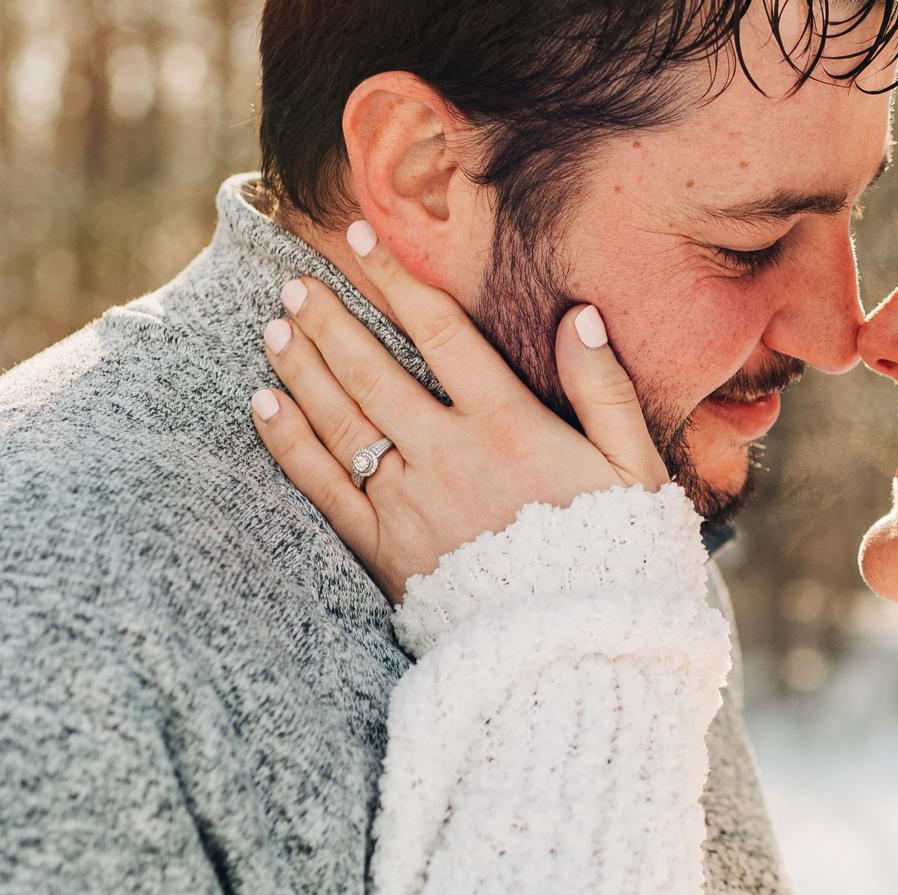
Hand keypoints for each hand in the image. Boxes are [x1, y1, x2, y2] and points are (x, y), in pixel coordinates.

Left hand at [250, 220, 669, 601]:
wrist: (577, 653)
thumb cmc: (616, 558)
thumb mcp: (634, 470)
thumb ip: (604, 391)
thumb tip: (579, 316)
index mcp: (511, 426)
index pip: (442, 333)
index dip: (397, 280)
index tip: (361, 238)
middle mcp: (449, 455)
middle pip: (375, 371)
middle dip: (332, 320)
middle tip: (298, 282)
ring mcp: (410, 504)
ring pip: (341, 421)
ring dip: (302, 369)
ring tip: (274, 328)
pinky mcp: (384, 553)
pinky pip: (323, 488)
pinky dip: (289, 444)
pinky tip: (263, 406)